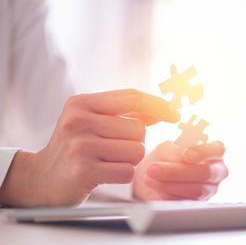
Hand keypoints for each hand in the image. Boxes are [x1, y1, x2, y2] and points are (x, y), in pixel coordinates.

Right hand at [0, 89, 179, 206]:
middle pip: (139, 129)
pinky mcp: (84, 172)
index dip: (158, 104)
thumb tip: (163, 109)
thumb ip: (125, 113)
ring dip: (129, 159)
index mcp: (81, 103)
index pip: (131, 97)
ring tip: (106, 160)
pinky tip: (103, 173)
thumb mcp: (92, 121)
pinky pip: (128, 171)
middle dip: (134, 142)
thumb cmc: (74, 146)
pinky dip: (122, 174)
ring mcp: (80, 147)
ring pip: (137, 151)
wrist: (41, 178)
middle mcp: (79, 121)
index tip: (174, 114)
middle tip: (112, 148)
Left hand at [133, 141, 227, 200]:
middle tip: (154, 169)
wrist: (155, 174)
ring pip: (196, 189)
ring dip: (170, 184)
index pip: (217, 149)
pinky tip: (156, 189)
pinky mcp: (199, 203)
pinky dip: (169, 195)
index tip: (186, 154)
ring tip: (150, 179)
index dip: (203, 152)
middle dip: (177, 171)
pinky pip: (187, 201)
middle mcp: (216, 170)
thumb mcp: (168, 146)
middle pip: (205, 172)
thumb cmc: (167, 155)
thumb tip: (175, 152)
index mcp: (214, 150)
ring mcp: (210, 188)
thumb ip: (173, 147)